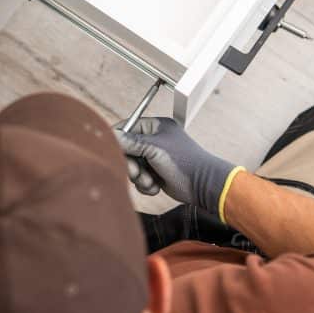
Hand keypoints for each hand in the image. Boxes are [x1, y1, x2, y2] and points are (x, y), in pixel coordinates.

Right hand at [114, 118, 239, 216]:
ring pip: (132, 166)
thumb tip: (112, 136)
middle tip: (135, 172)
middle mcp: (154, 140)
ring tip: (150, 180)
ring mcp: (154, 157)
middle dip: (131, 164)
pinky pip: (140, 178)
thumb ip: (132, 142)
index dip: (119, 139)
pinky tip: (156, 186)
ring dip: (139, 177)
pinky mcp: (155, 173)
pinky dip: (145, 184)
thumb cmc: (185, 162)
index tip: (112, 150)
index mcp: (156, 126)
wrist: (202, 185)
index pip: (128, 127)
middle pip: (128, 149)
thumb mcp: (155, 149)